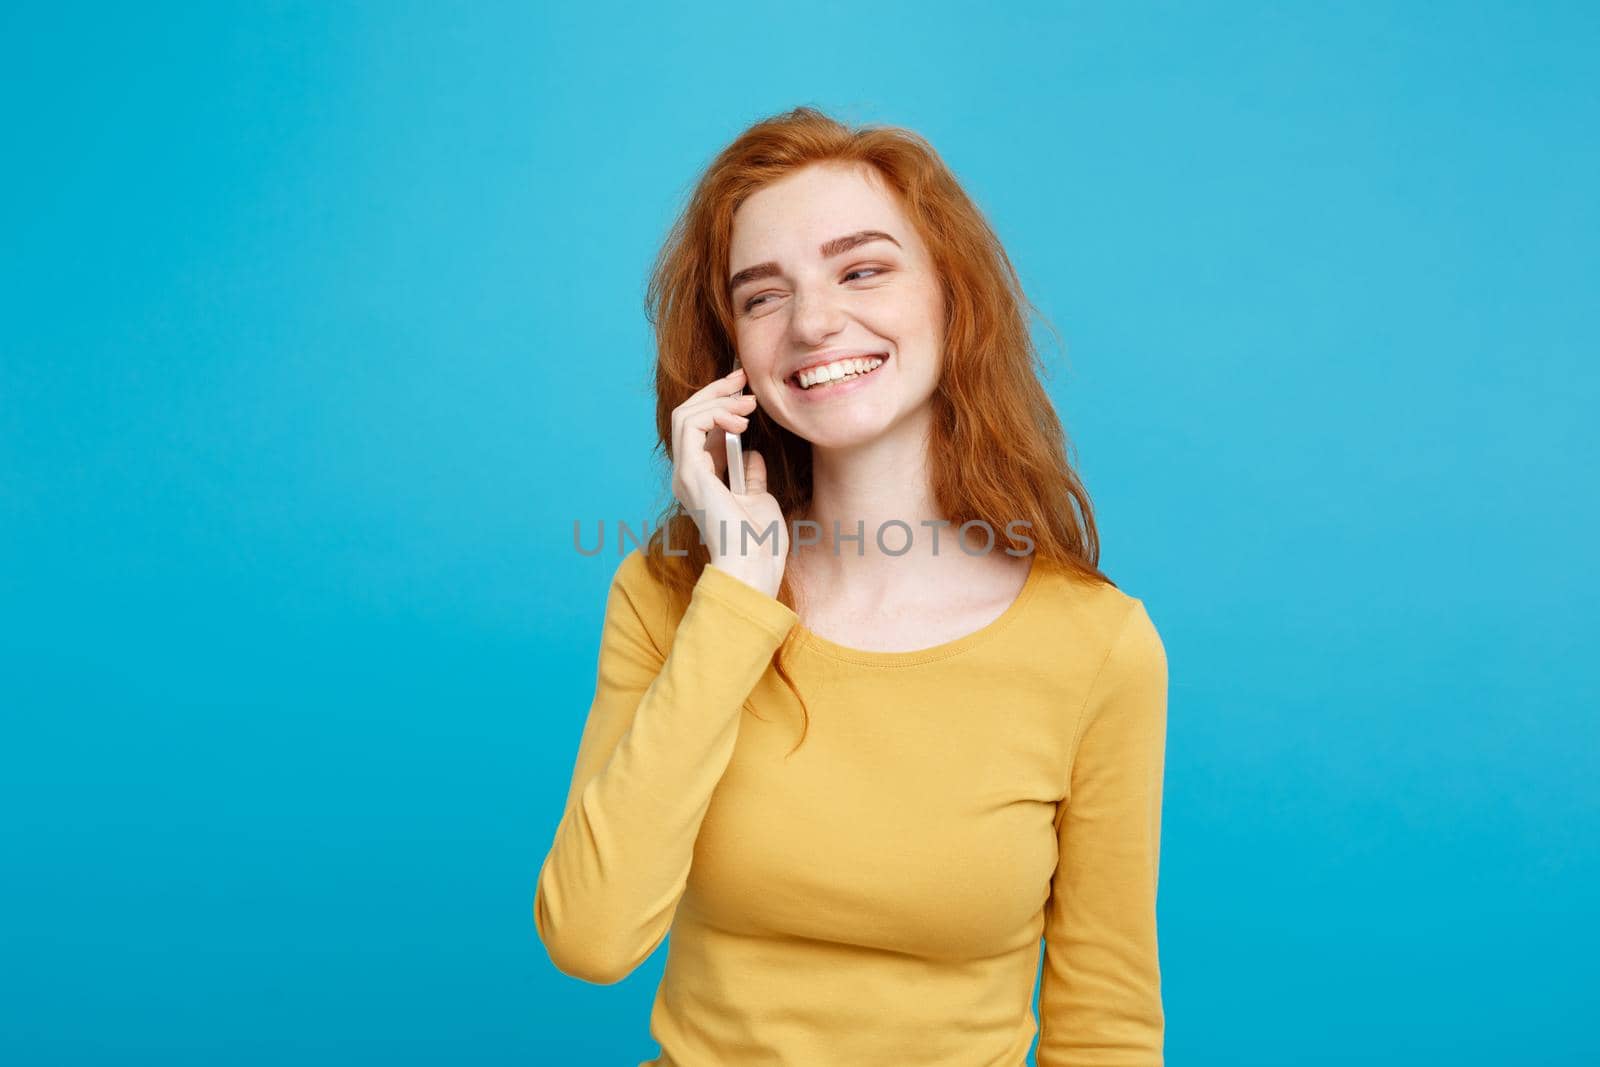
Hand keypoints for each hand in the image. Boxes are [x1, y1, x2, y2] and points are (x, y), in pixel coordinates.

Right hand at [669, 366, 787, 597]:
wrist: (753, 567)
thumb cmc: (759, 543)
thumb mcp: (759, 498)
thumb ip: (750, 475)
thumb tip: (750, 452)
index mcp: (701, 480)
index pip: (699, 429)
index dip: (719, 402)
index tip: (745, 389)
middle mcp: (688, 475)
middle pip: (687, 416)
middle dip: (715, 391)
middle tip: (742, 378)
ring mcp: (686, 475)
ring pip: (684, 416)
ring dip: (717, 400)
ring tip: (747, 404)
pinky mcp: (691, 474)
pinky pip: (690, 426)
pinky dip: (714, 414)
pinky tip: (739, 420)